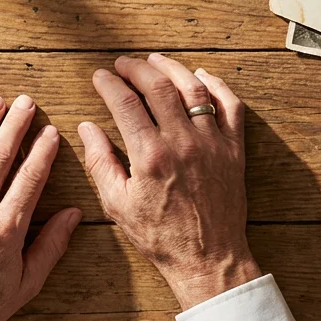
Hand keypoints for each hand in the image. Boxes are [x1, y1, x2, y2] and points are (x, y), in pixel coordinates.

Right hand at [79, 54, 258, 309]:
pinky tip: (201, 76)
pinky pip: (230, 106)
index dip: (109, 84)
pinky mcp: (233, 150)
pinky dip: (217, 85)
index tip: (100, 76)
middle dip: (137, 68)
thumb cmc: (160, 236)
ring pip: (194, 89)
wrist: (209, 258)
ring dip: (172, 68)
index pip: (125, 103)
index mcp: (150, 155)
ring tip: (155, 61)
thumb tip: (86, 128)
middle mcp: (183, 142)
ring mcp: (212, 143)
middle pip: (158, 87)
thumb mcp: (117, 204)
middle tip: (123, 64)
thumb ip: (100, 162)